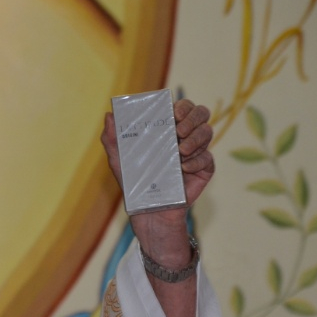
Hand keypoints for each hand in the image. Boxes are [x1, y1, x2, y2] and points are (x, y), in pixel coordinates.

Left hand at [101, 98, 214, 226]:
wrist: (148, 210)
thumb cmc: (134, 181)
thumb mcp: (119, 160)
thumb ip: (111, 138)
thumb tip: (108, 115)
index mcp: (167, 129)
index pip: (182, 107)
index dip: (183, 106)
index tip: (174, 112)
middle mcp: (185, 136)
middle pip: (201, 114)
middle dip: (192, 118)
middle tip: (179, 130)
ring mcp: (196, 152)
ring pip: (207, 132)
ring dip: (195, 139)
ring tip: (180, 151)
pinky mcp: (204, 169)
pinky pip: (208, 159)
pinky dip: (196, 161)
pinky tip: (184, 168)